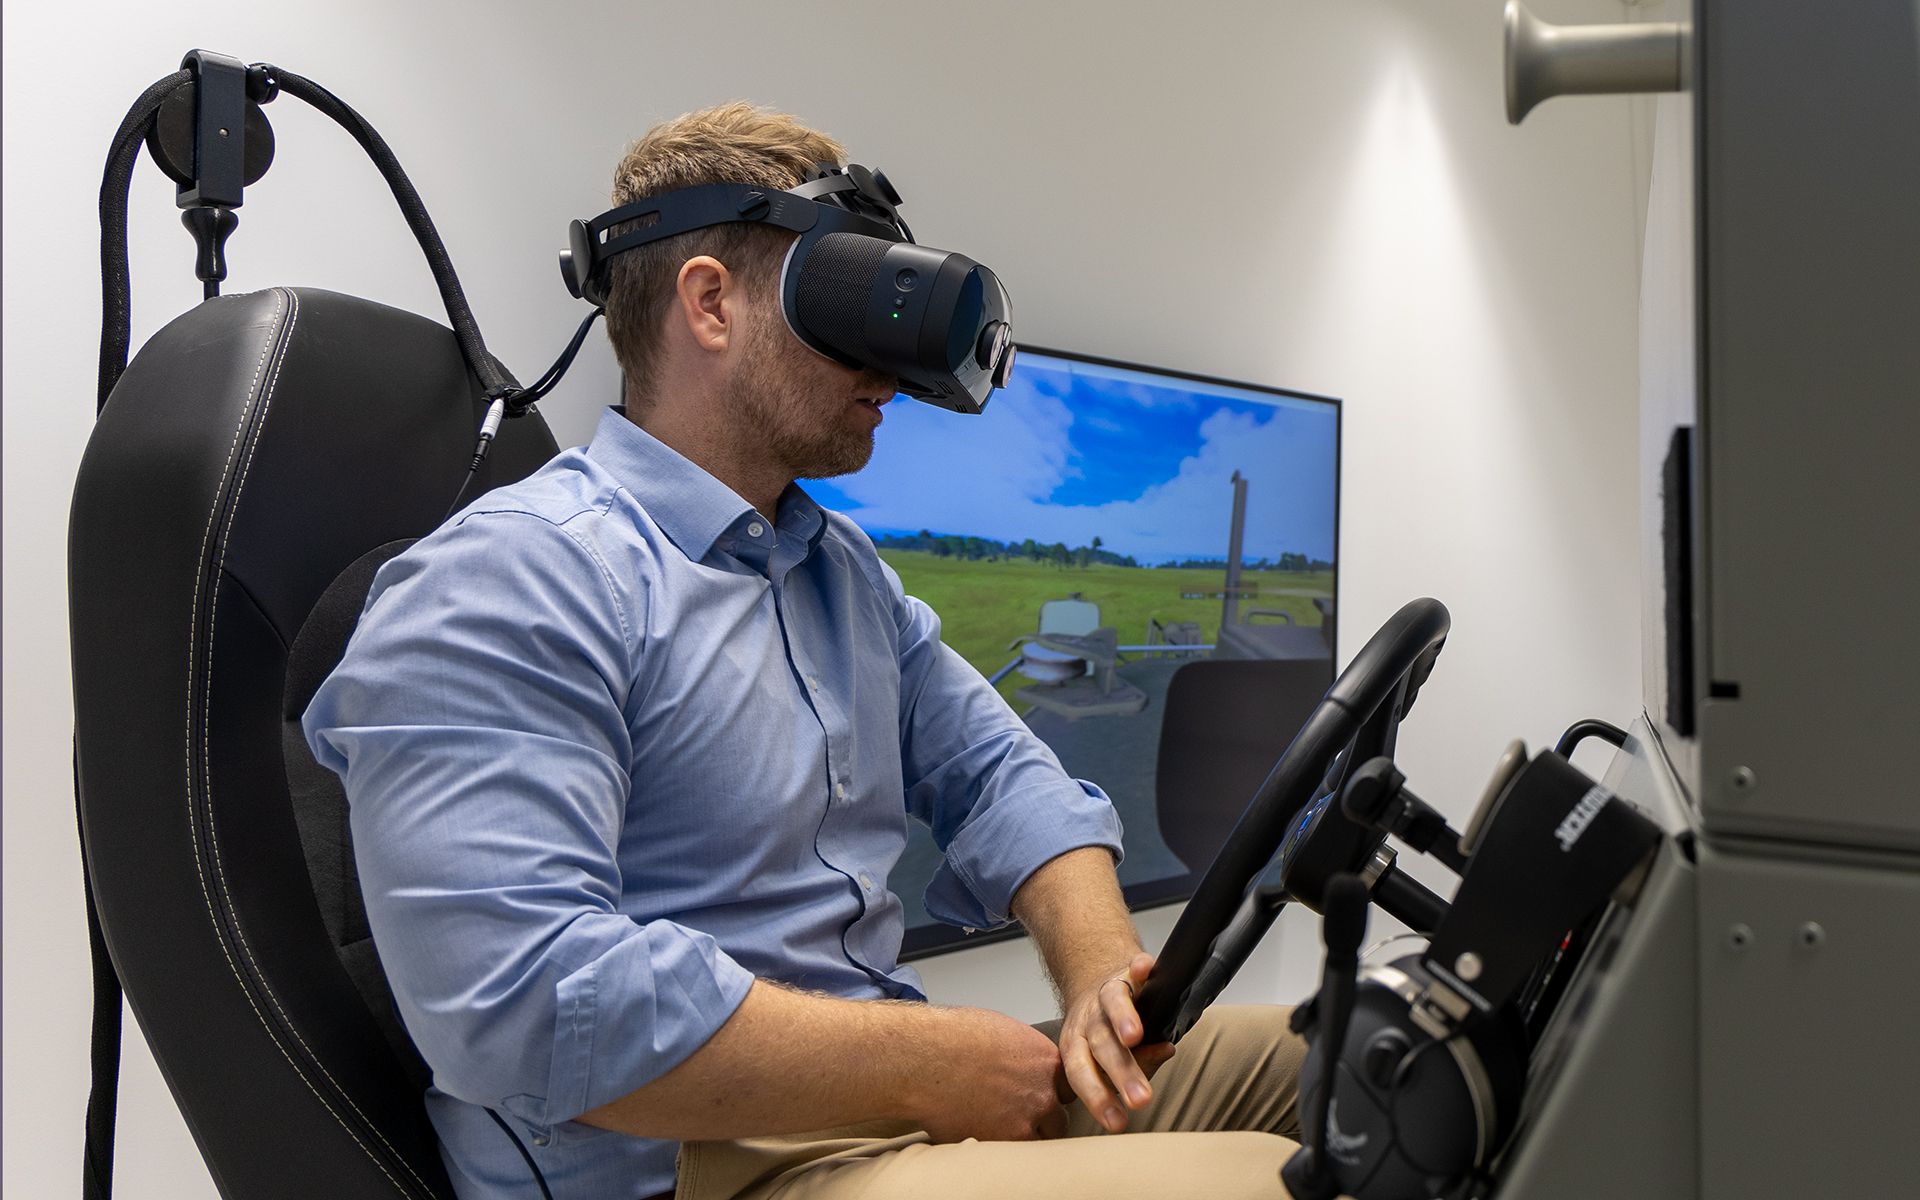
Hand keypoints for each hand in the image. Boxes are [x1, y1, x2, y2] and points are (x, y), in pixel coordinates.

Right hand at [905, 1006, 1068, 1142]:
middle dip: (1042, 1121)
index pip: (1068, 1089)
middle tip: (1018, 1116)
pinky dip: (1001, 1148)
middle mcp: (1042, 1094)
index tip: (1040, 1097)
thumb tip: (1022, 1067)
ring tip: (999, 1127)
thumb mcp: (1003, 1032)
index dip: (1052, 1095)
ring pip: (1038, 1142)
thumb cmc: (954, 1037)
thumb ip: (1024, 1055)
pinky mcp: (1002, 1144)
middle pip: (1058, 1120)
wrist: (927, 1058)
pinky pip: (1012, 1155)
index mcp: (1045, 1062)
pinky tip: (983, 1132)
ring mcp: (1024, 1123)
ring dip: (1023, 1137)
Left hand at [1057, 952, 1175, 1132]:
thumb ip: (1137, 1063)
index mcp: (1077, 1045)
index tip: (1117, 1123)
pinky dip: (1139, 968)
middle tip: (1140, 1099)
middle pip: (1101, 1046)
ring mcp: (1106, 994)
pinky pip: (1132, 969)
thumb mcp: (1109, 1056)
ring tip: (1136, 1037)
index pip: (1081, 1074)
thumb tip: (1163, 1053)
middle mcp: (1089, 1020)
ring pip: (1111, 1005)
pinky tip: (1146, 967)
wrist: (1095, 982)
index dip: (1098, 1098)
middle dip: (1121, 1073)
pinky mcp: (1127, 971)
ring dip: (1122, 1020)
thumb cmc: (1106, 1031)